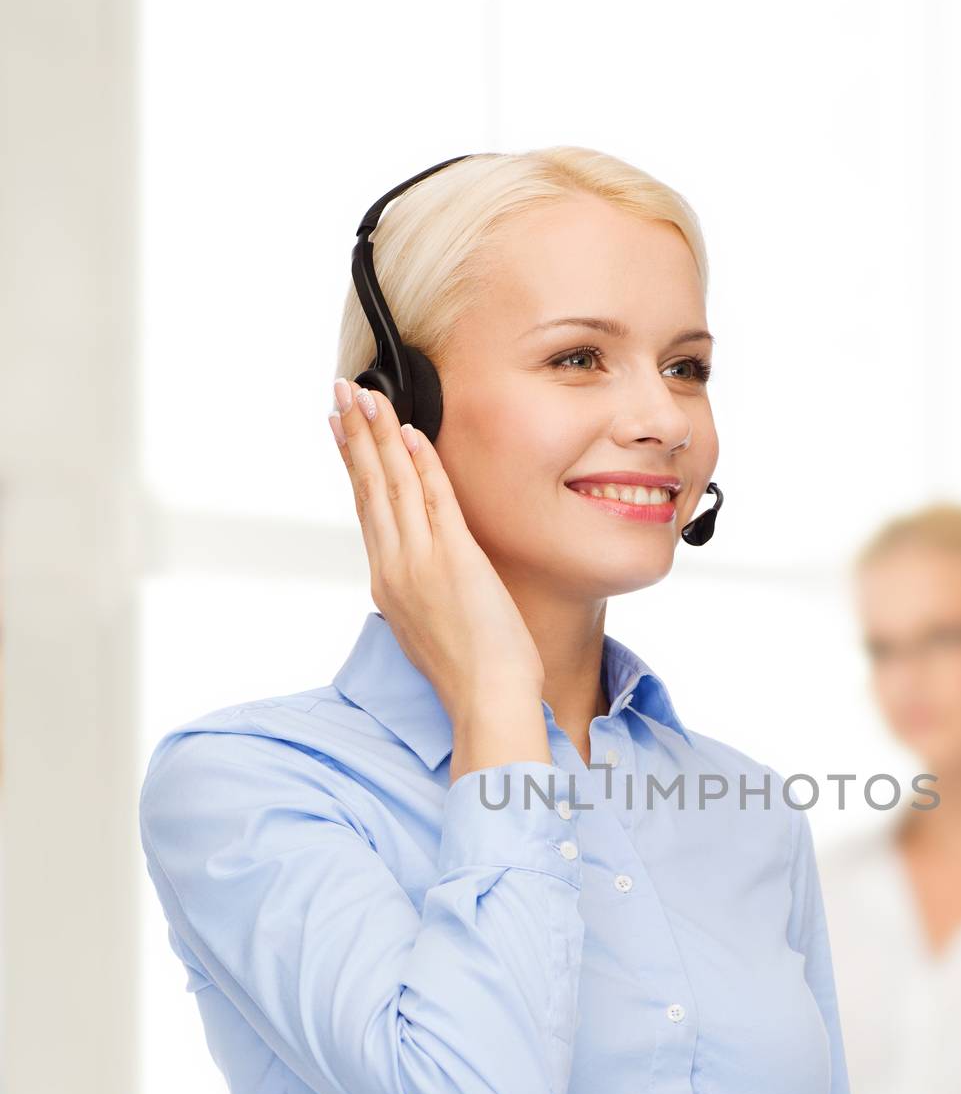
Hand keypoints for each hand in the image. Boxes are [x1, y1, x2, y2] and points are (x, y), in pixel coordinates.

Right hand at [329, 381, 545, 727]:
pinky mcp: (454, 560)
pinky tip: (411, 433)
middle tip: (341, 392)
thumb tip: (425, 576)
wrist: (486, 700)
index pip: (367, 512)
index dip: (354, 466)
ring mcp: (420, 562)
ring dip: (379, 435)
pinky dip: (421, 463)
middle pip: (369, 488)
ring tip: (365, 395)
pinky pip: (433, 499)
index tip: (343, 431)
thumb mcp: (430, 629)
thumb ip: (422, 593)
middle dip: (355, 435)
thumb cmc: (471, 675)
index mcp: (388, 585)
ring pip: (392, 485)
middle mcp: (394, 568)